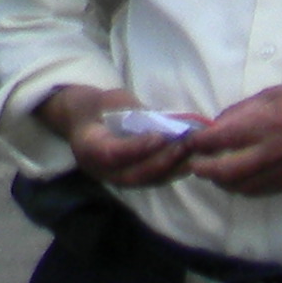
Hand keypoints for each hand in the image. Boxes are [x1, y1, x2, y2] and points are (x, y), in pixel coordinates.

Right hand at [40, 85, 197, 190]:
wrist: (89, 120)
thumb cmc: (103, 106)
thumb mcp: (113, 102)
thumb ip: (132, 112)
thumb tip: (162, 120)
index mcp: (88, 146)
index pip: (112, 154)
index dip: (137, 148)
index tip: (161, 137)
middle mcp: (99, 168)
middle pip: (133, 174)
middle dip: (162, 161)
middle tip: (185, 144)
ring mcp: (114, 176)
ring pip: (145, 181)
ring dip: (173, 167)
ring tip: (194, 151)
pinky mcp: (129, 178)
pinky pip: (151, 180)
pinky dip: (173, 171)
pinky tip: (192, 159)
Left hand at [180, 83, 281, 197]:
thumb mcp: (273, 94)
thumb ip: (241, 111)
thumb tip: (215, 126)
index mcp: (263, 125)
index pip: (216, 140)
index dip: (197, 142)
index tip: (191, 141)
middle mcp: (268, 152)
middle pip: (221, 172)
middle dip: (202, 169)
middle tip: (196, 163)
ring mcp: (278, 171)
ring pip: (235, 186)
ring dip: (219, 180)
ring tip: (216, 171)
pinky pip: (254, 192)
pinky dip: (240, 187)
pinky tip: (239, 178)